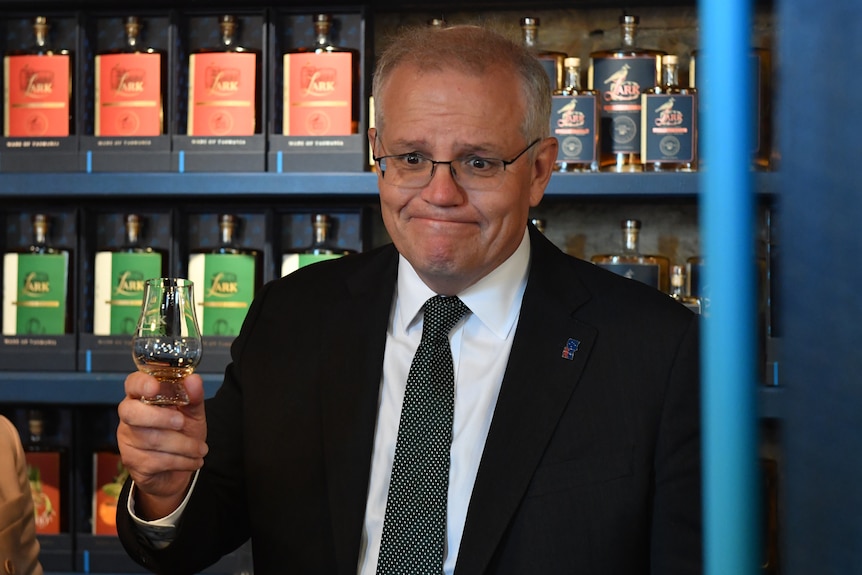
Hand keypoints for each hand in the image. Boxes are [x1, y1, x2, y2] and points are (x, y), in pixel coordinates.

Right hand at [117, 371, 207, 519]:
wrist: (178, 468)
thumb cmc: (182, 432)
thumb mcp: (193, 413)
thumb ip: (193, 396)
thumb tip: (194, 379)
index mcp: (142, 396)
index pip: (133, 384)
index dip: (141, 384)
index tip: (155, 387)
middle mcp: (129, 416)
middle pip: (132, 413)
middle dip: (160, 417)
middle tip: (182, 422)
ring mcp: (127, 440)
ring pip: (151, 440)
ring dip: (184, 445)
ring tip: (201, 449)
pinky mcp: (132, 461)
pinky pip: (156, 461)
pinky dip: (181, 461)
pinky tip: (193, 461)